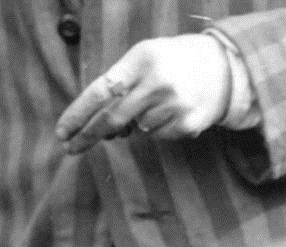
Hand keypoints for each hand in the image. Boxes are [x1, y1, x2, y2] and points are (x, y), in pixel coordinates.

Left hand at [56, 35, 238, 150]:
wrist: (223, 68)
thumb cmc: (172, 63)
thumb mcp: (144, 59)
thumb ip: (121, 86)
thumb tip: (103, 129)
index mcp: (141, 59)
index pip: (101, 91)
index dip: (78, 114)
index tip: (62, 132)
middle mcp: (157, 82)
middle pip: (112, 118)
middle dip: (88, 135)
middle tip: (71, 149)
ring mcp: (174, 105)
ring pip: (137, 130)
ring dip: (135, 125)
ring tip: (154, 104)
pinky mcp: (187, 125)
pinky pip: (157, 136)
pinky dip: (157, 128)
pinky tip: (171, 111)